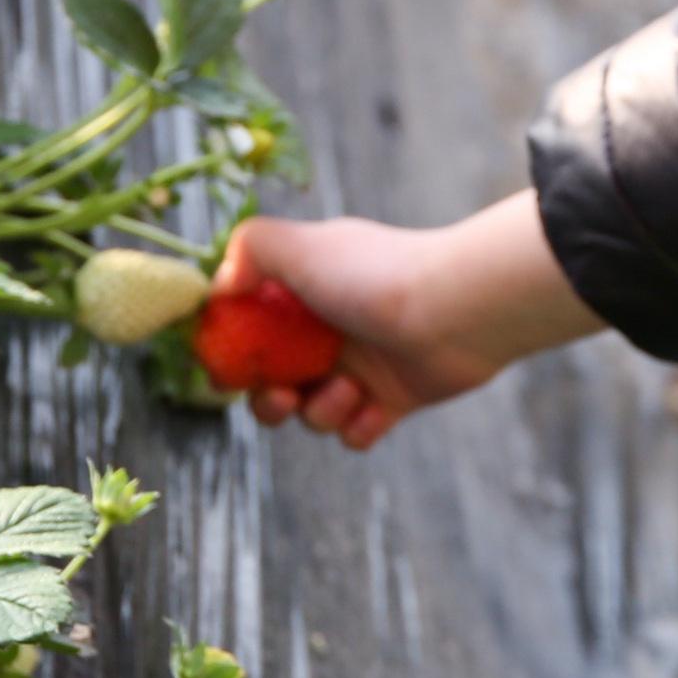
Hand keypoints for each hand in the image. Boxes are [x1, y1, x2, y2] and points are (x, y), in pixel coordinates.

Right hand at [221, 193, 602, 451]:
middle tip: (282, 398)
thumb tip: (221, 285)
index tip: (228, 370)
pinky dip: (358, 428)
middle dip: (268, 400)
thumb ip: (248, 249)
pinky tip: (373, 410)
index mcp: (306, 290)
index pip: (253, 326)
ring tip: (348, 391)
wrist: (457, 311)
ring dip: (321, 412)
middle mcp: (331, 327)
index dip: (235, 354)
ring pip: (313, 412)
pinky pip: (356, 432)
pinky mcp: (393, 398)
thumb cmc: (375, 277)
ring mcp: (363, 365)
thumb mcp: (297, 245)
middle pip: (275, 381)